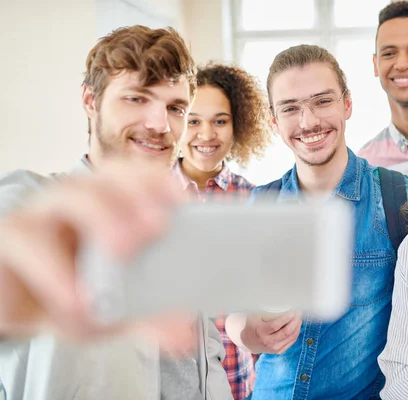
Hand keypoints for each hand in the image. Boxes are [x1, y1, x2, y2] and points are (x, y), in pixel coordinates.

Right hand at [0, 159, 194, 352]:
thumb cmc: (71, 294)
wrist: (15, 312)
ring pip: (67, 197)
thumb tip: (186, 335)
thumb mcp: (114, 309)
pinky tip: (76, 300)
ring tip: (123, 250)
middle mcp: (75, 201)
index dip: (158, 182)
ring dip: (100, 219)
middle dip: (134, 197)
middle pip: (105, 180)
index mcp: (108, 207)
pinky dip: (56, 271)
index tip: (182, 200)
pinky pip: (29, 242)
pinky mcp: (8, 240)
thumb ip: (149, 316)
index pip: (134, 177)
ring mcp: (40, 215)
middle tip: (158, 225)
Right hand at [240, 311, 301, 353]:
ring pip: (290, 337)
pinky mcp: (279, 351)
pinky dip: (296, 333)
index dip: (286, 318)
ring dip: (297, 327)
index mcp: (260, 332)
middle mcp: (267, 342)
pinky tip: (297, 326)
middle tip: (298, 313)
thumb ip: (262, 309)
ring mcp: (274, 348)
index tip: (292, 311)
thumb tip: (274, 297)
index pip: (275, 326)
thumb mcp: (253, 316)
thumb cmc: (252, 325)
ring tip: (299, 318)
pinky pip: (291, 342)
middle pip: (286, 332)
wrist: (248, 341)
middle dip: (295, 322)